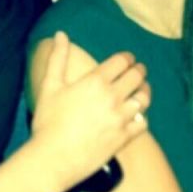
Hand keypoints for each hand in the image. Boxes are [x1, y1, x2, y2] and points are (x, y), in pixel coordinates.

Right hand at [30, 32, 148, 190]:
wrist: (53, 158)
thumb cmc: (48, 120)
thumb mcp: (50, 85)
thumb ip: (58, 58)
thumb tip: (61, 33)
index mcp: (96, 81)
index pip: (121, 61)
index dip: (127, 57)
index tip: (128, 58)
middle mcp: (113, 97)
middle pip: (136, 77)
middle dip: (139, 70)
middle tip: (139, 70)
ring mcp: (121, 118)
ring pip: (143, 99)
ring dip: (144, 91)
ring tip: (142, 90)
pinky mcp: (124, 138)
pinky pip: (142, 123)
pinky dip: (142, 117)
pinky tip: (137, 115)